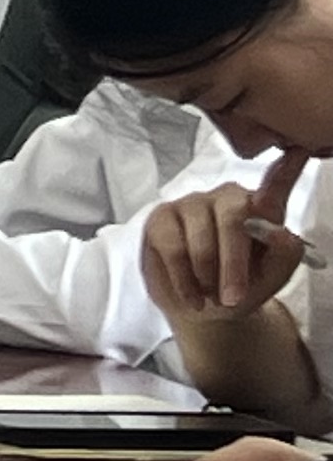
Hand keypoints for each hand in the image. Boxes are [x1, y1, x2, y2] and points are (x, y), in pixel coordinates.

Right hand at [144, 147, 314, 327]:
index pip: (276, 184)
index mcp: (262, 207)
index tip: (300, 152)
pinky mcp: (161, 217)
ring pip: (200, 239)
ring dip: (207, 276)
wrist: (205, 308)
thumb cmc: (243, 286)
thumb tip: (278, 232)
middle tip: (233, 297)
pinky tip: (192, 294)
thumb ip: (285, 252)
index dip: (286, 170)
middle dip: (233, 264)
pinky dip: (183, 278)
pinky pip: (172, 247)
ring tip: (211, 294)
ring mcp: (192, 202)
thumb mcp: (274, 276)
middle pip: (234, 217)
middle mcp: (228, 196)